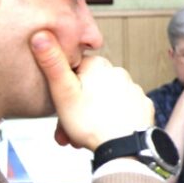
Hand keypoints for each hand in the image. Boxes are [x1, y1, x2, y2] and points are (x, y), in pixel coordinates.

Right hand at [30, 30, 152, 149]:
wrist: (124, 147)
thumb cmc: (91, 123)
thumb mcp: (63, 92)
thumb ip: (52, 63)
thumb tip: (41, 35)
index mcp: (98, 65)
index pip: (73, 70)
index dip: (61, 89)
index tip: (57, 107)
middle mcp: (118, 72)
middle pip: (88, 88)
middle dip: (74, 109)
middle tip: (66, 131)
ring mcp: (133, 89)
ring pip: (103, 101)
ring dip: (90, 117)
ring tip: (82, 136)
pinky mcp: (142, 105)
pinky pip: (121, 110)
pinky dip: (111, 120)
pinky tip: (104, 132)